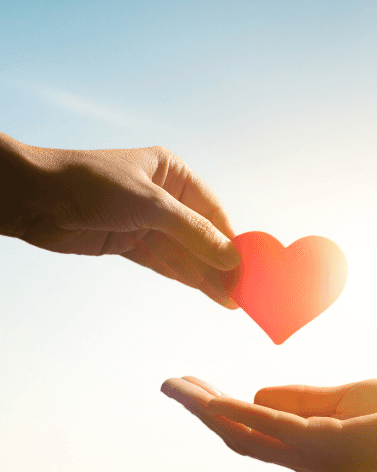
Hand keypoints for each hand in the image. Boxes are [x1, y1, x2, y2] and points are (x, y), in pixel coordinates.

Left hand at [2, 136, 239, 306]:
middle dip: (219, 262)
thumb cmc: (90, 184)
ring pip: (183, 252)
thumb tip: (230, 258)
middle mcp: (162, 195)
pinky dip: (182, 275)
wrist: (32, 197)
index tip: (248, 266)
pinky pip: (163, 261)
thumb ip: (193, 233)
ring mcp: (145, 220)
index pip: (212, 210)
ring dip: (204, 275)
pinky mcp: (128, 241)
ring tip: (229, 298)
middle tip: (242, 290)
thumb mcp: (150, 204)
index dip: (231, 239)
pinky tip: (204, 290)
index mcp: (172, 173)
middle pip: (200, 234)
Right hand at [160, 376, 376, 471]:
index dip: (222, 409)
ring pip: (246, 432)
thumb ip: (306, 398)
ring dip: (206, 408)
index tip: (194, 386)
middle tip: (169, 384)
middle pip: (240, 435)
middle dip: (202, 410)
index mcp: (315, 448)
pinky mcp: (328, 444)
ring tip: (175, 386)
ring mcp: (315, 456)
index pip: (257, 430)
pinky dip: (238, 410)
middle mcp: (307, 460)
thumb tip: (259, 392)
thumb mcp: (350, 399)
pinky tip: (211, 397)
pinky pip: (271, 425)